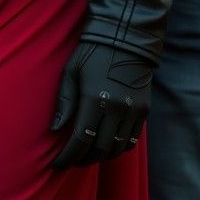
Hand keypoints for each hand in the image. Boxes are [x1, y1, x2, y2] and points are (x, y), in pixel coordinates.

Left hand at [50, 41, 152, 168]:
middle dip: (82, 159)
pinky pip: (131, 140)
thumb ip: (64, 102)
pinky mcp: (144, 110)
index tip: (57, 164)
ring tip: (87, 155)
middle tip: (71, 160)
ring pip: (116, 149)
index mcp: (95, 98)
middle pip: (99, 149)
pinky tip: (106, 146)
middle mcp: (116, 107)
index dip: (67, 156)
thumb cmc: (92, 51)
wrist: (126, 35)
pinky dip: (118, 149)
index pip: (80, 139)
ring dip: (100, 157)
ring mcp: (133, 110)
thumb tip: (55, 130)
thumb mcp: (72, 71)